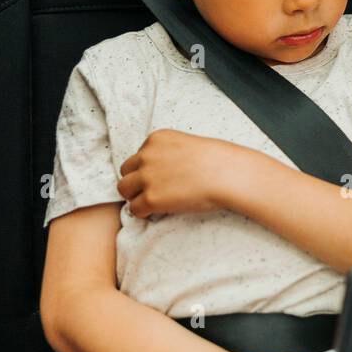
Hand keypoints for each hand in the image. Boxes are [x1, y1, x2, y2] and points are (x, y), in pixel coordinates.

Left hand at [117, 129, 240, 217]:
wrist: (227, 174)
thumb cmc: (217, 161)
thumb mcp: (188, 144)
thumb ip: (170, 152)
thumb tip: (163, 171)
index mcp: (156, 139)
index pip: (138, 155)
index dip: (148, 168)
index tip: (163, 176)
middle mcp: (147, 155)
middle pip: (126, 171)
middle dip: (136, 181)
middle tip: (152, 191)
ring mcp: (147, 177)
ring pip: (124, 189)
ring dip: (136, 196)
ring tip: (152, 202)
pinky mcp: (151, 198)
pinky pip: (134, 209)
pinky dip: (143, 212)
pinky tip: (156, 212)